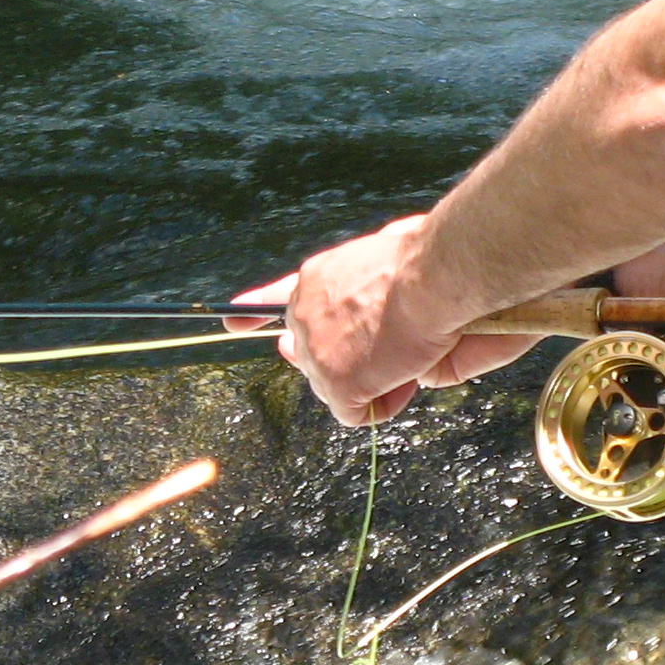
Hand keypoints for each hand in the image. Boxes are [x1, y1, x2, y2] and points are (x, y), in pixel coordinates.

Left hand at [238, 217, 538, 427]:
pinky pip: (357, 413)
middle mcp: (303, 314)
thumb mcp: (386, 250)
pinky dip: (385, 403)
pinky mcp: (336, 382)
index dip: (256, 309)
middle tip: (392, 346)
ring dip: (375, 378)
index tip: (233, 320)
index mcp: (316, 279)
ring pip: (337, 386)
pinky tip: (405, 372)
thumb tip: (361, 326)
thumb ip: (363, 289)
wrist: (430, 277)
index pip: (276, 297)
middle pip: (317, 355)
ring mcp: (315, 351)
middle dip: (350, 360)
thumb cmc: (423, 261)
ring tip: (408, 348)